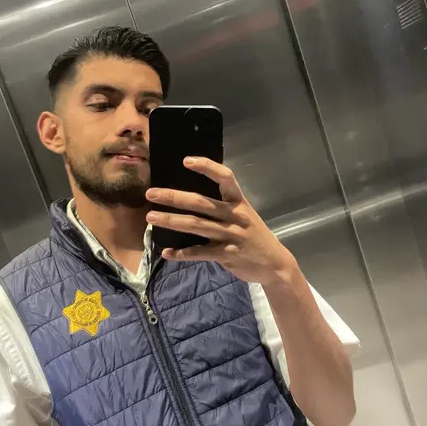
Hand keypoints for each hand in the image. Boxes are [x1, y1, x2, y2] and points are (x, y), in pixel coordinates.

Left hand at [145, 157, 298, 285]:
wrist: (275, 264)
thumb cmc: (255, 236)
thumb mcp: (245, 216)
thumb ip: (223, 207)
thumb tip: (191, 200)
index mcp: (239, 202)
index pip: (225, 178)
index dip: (207, 167)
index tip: (186, 161)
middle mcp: (235, 216)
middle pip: (201, 203)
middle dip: (174, 197)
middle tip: (151, 193)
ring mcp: (231, 235)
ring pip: (196, 225)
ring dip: (171, 221)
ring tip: (151, 217)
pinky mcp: (227, 255)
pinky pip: (200, 253)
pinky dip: (182, 254)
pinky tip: (167, 253)